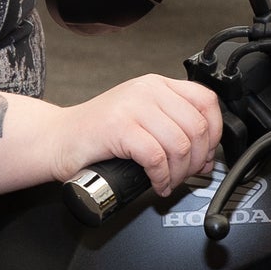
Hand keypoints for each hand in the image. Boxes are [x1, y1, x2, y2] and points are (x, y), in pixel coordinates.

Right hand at [60, 73, 222, 195]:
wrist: (55, 140)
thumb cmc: (95, 135)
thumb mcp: (139, 119)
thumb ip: (171, 128)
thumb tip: (203, 156)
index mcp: (156, 85)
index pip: (206, 101)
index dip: (214, 133)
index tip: (205, 154)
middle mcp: (147, 90)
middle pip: (197, 127)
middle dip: (197, 160)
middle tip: (184, 175)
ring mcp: (132, 107)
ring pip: (180, 144)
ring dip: (179, 173)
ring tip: (168, 182)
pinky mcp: (119, 128)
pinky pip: (157, 157)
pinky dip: (162, 178)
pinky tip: (156, 184)